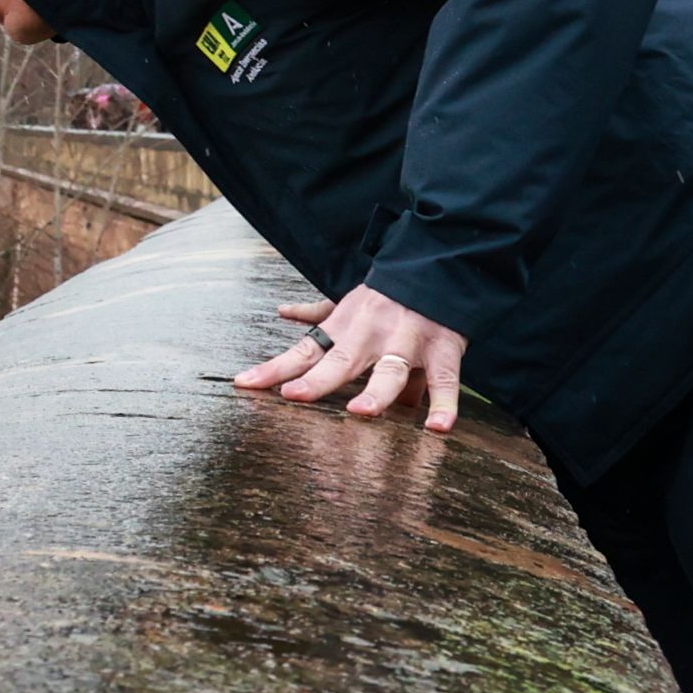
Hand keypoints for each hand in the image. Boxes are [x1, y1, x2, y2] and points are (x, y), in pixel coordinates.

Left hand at [233, 286, 466, 432]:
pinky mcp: (443, 349)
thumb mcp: (349, 301)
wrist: (438, 265)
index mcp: (344, 327)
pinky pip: (445, 380)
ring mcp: (407, 341)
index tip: (247, 383)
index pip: (303, 352)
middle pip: (340, 361)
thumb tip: (283, 312)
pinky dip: (444, 403)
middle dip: (318, 381)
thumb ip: (317, 312)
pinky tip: (437, 427)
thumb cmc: (388, 294)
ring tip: (360, 411)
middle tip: (295, 396)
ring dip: (376, 391)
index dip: (276, 369)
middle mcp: (371, 334)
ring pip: (391, 370)